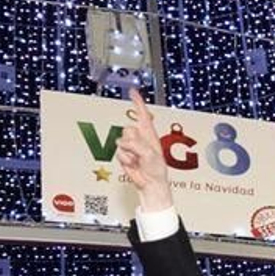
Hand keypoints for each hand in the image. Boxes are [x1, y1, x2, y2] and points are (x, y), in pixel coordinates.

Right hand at [114, 88, 172, 214]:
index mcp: (150, 133)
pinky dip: (125, 159)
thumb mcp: (149, 153)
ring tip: (138, 160)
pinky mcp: (125, 154)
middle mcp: (140, 137)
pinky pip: (118, 152)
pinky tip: (133, 163)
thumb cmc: (156, 169)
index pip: (142, 113)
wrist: (151, 184)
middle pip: (127, 129)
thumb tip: (124, 141)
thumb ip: (136, 143)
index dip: (137, 102)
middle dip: (131, 141)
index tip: (132, 91)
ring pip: (121, 141)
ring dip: (129, 152)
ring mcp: (132, 146)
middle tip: (140, 152)